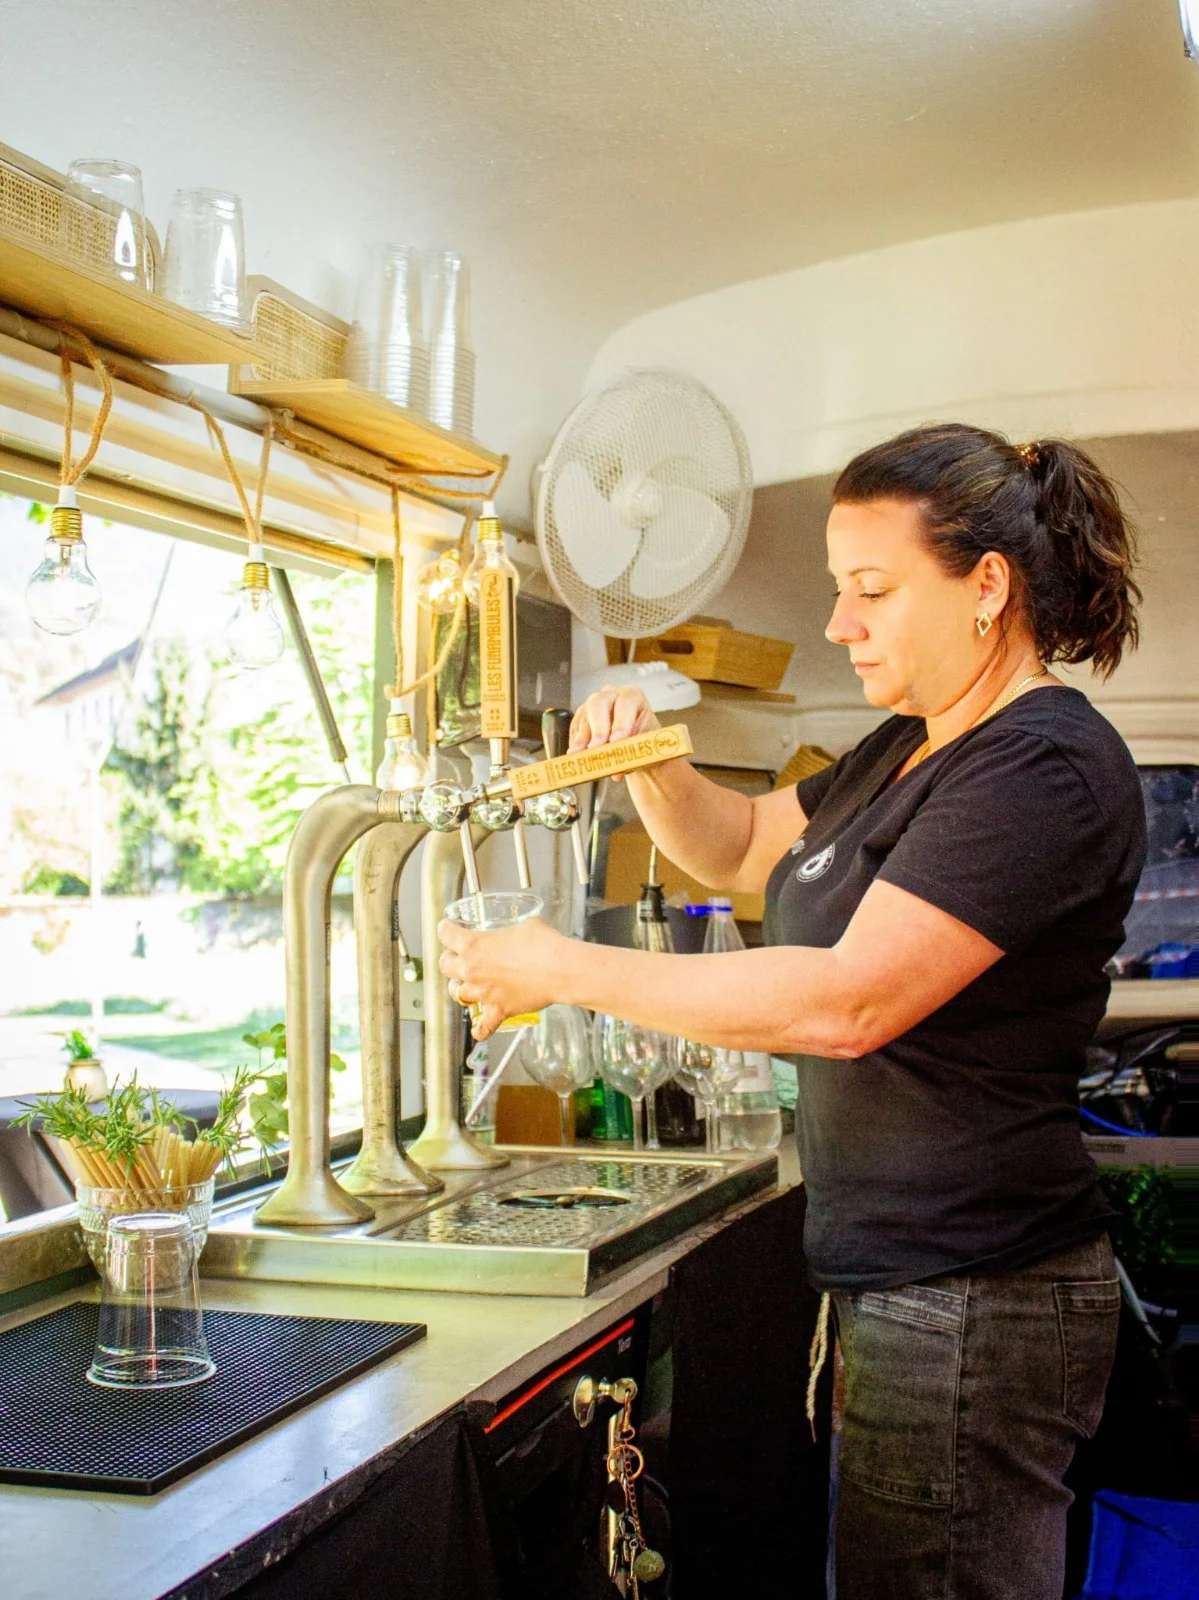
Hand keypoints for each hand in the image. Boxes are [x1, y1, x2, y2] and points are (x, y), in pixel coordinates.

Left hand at [438, 916, 568, 1040]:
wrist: (559, 969)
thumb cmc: (544, 944)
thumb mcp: (526, 925)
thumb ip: (515, 929)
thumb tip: (521, 932)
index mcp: (474, 945)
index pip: (446, 934)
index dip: (446, 929)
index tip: (447, 928)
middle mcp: (472, 969)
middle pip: (445, 966)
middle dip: (450, 960)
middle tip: (457, 957)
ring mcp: (483, 992)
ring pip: (457, 994)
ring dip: (460, 989)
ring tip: (466, 986)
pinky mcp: (498, 1010)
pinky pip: (482, 1027)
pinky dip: (480, 1029)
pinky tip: (479, 1029)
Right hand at [569, 687, 659, 781]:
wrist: (637, 746)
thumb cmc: (644, 743)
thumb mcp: (646, 747)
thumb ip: (635, 754)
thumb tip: (618, 770)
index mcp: (632, 696)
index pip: (626, 703)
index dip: (620, 722)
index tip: (616, 741)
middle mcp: (610, 696)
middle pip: (599, 703)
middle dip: (598, 728)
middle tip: (596, 748)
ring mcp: (592, 706)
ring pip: (584, 718)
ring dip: (583, 740)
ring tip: (583, 757)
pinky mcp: (580, 719)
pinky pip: (574, 729)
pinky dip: (576, 744)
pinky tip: (578, 756)